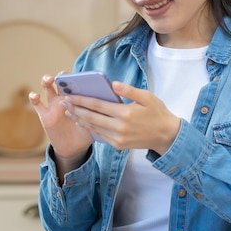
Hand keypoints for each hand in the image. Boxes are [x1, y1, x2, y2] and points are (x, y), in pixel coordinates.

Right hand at [28, 74, 92, 160]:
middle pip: (60, 82)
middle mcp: (65, 99)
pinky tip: (35, 95)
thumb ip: (94, 113)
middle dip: (61, 76)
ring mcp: (54, 107)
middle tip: (63, 75)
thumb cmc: (86, 133)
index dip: (76, 78)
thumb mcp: (93, 123)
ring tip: (49, 80)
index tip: (79, 76)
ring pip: (47, 89)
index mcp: (77, 99)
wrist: (74, 149)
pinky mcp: (45, 116)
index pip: (75, 84)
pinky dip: (34, 98)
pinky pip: (37, 105)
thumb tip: (101, 103)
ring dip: (46, 81)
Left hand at [62, 81, 180, 154]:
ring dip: (79, 119)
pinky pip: (100, 136)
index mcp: (126, 113)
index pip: (98, 105)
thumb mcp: (147, 97)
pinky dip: (89, 128)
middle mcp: (120, 127)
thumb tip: (114, 84)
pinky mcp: (119, 145)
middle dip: (75, 109)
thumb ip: (129, 91)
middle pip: (91, 117)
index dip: (81, 100)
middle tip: (63, 102)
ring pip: (93, 128)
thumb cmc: (157, 113)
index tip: (69, 95)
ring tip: (69, 112)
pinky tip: (82, 122)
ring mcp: (118, 138)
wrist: (167, 136)